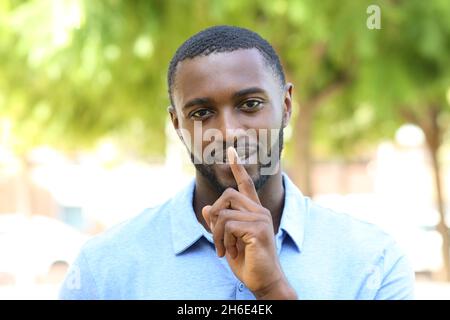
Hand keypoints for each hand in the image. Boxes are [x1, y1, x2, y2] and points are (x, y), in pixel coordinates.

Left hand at [202, 147, 296, 298]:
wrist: (263, 281)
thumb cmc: (247, 262)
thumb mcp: (227, 240)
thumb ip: (219, 223)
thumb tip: (206, 208)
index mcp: (254, 212)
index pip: (246, 185)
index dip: (238, 168)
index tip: (231, 151)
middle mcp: (260, 211)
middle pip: (227, 195)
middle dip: (215, 216)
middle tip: (217, 238)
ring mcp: (261, 219)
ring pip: (223, 213)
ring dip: (217, 235)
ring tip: (224, 250)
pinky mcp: (258, 229)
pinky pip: (227, 225)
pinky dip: (222, 241)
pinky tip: (230, 252)